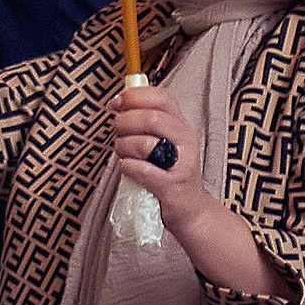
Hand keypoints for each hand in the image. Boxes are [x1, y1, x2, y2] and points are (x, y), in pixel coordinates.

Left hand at [109, 82, 205, 228]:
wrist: (188, 208)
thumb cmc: (168, 172)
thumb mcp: (163, 140)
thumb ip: (145, 120)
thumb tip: (119, 101)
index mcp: (181, 125)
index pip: (161, 97)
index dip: (134, 96)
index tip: (116, 103)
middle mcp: (185, 140)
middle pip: (150, 118)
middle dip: (123, 123)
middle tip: (117, 133)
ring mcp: (181, 163)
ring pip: (143, 143)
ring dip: (123, 147)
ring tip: (125, 155)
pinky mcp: (172, 185)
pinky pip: (141, 169)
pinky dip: (128, 167)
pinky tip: (130, 169)